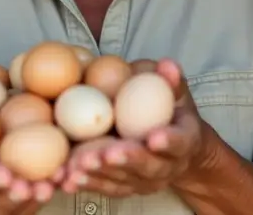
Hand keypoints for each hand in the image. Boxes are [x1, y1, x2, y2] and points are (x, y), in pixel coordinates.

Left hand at [61, 59, 214, 197]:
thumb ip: (171, 80)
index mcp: (184, 141)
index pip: (180, 142)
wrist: (170, 145)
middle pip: (149, 167)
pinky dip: (87, 182)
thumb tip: (166, 65)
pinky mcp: (124, 186)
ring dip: (101, 173)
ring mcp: (145, 180)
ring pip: (124, 180)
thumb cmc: (170, 111)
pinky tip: (68, 178)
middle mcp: (167, 166)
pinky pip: (105, 187)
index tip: (153, 138)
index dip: (168, 141)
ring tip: (81, 164)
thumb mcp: (176, 92)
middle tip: (109, 153)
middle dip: (128, 160)